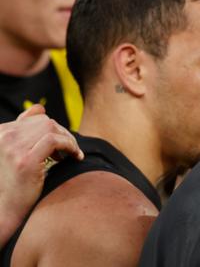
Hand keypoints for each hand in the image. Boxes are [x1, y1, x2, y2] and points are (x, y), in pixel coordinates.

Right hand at [0, 105, 82, 246]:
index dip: (53, 128)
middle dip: (64, 134)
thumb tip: (40, 108)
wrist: (6, 210)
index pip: (36, 116)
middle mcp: (3, 136)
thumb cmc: (14, 181)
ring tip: (72, 154)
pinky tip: (75, 157)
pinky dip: (70, 146)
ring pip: (52, 128)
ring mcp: (12, 148)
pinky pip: (55, 140)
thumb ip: (25, 130)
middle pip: (46, 121)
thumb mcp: (16, 151)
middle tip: (70, 150)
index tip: (61, 144)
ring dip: (68, 140)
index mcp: (0, 132)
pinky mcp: (25, 160)